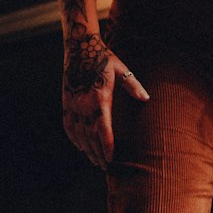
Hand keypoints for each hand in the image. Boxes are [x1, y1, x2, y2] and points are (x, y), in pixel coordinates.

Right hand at [62, 33, 148, 170]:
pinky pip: (68, 125)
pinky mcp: (66, 101)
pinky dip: (73, 137)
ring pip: (78, 133)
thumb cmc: (103, 58)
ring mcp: (73, 103)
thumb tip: (146, 99)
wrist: (79, 46)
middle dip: (97, 152)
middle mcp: (83, 104)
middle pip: (90, 135)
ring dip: (86, 148)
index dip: (107, 145)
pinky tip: (80, 146)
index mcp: (99, 97)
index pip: (102, 128)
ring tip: (94, 160)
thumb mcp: (121, 69)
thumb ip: (133, 86)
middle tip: (104, 166)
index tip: (111, 158)